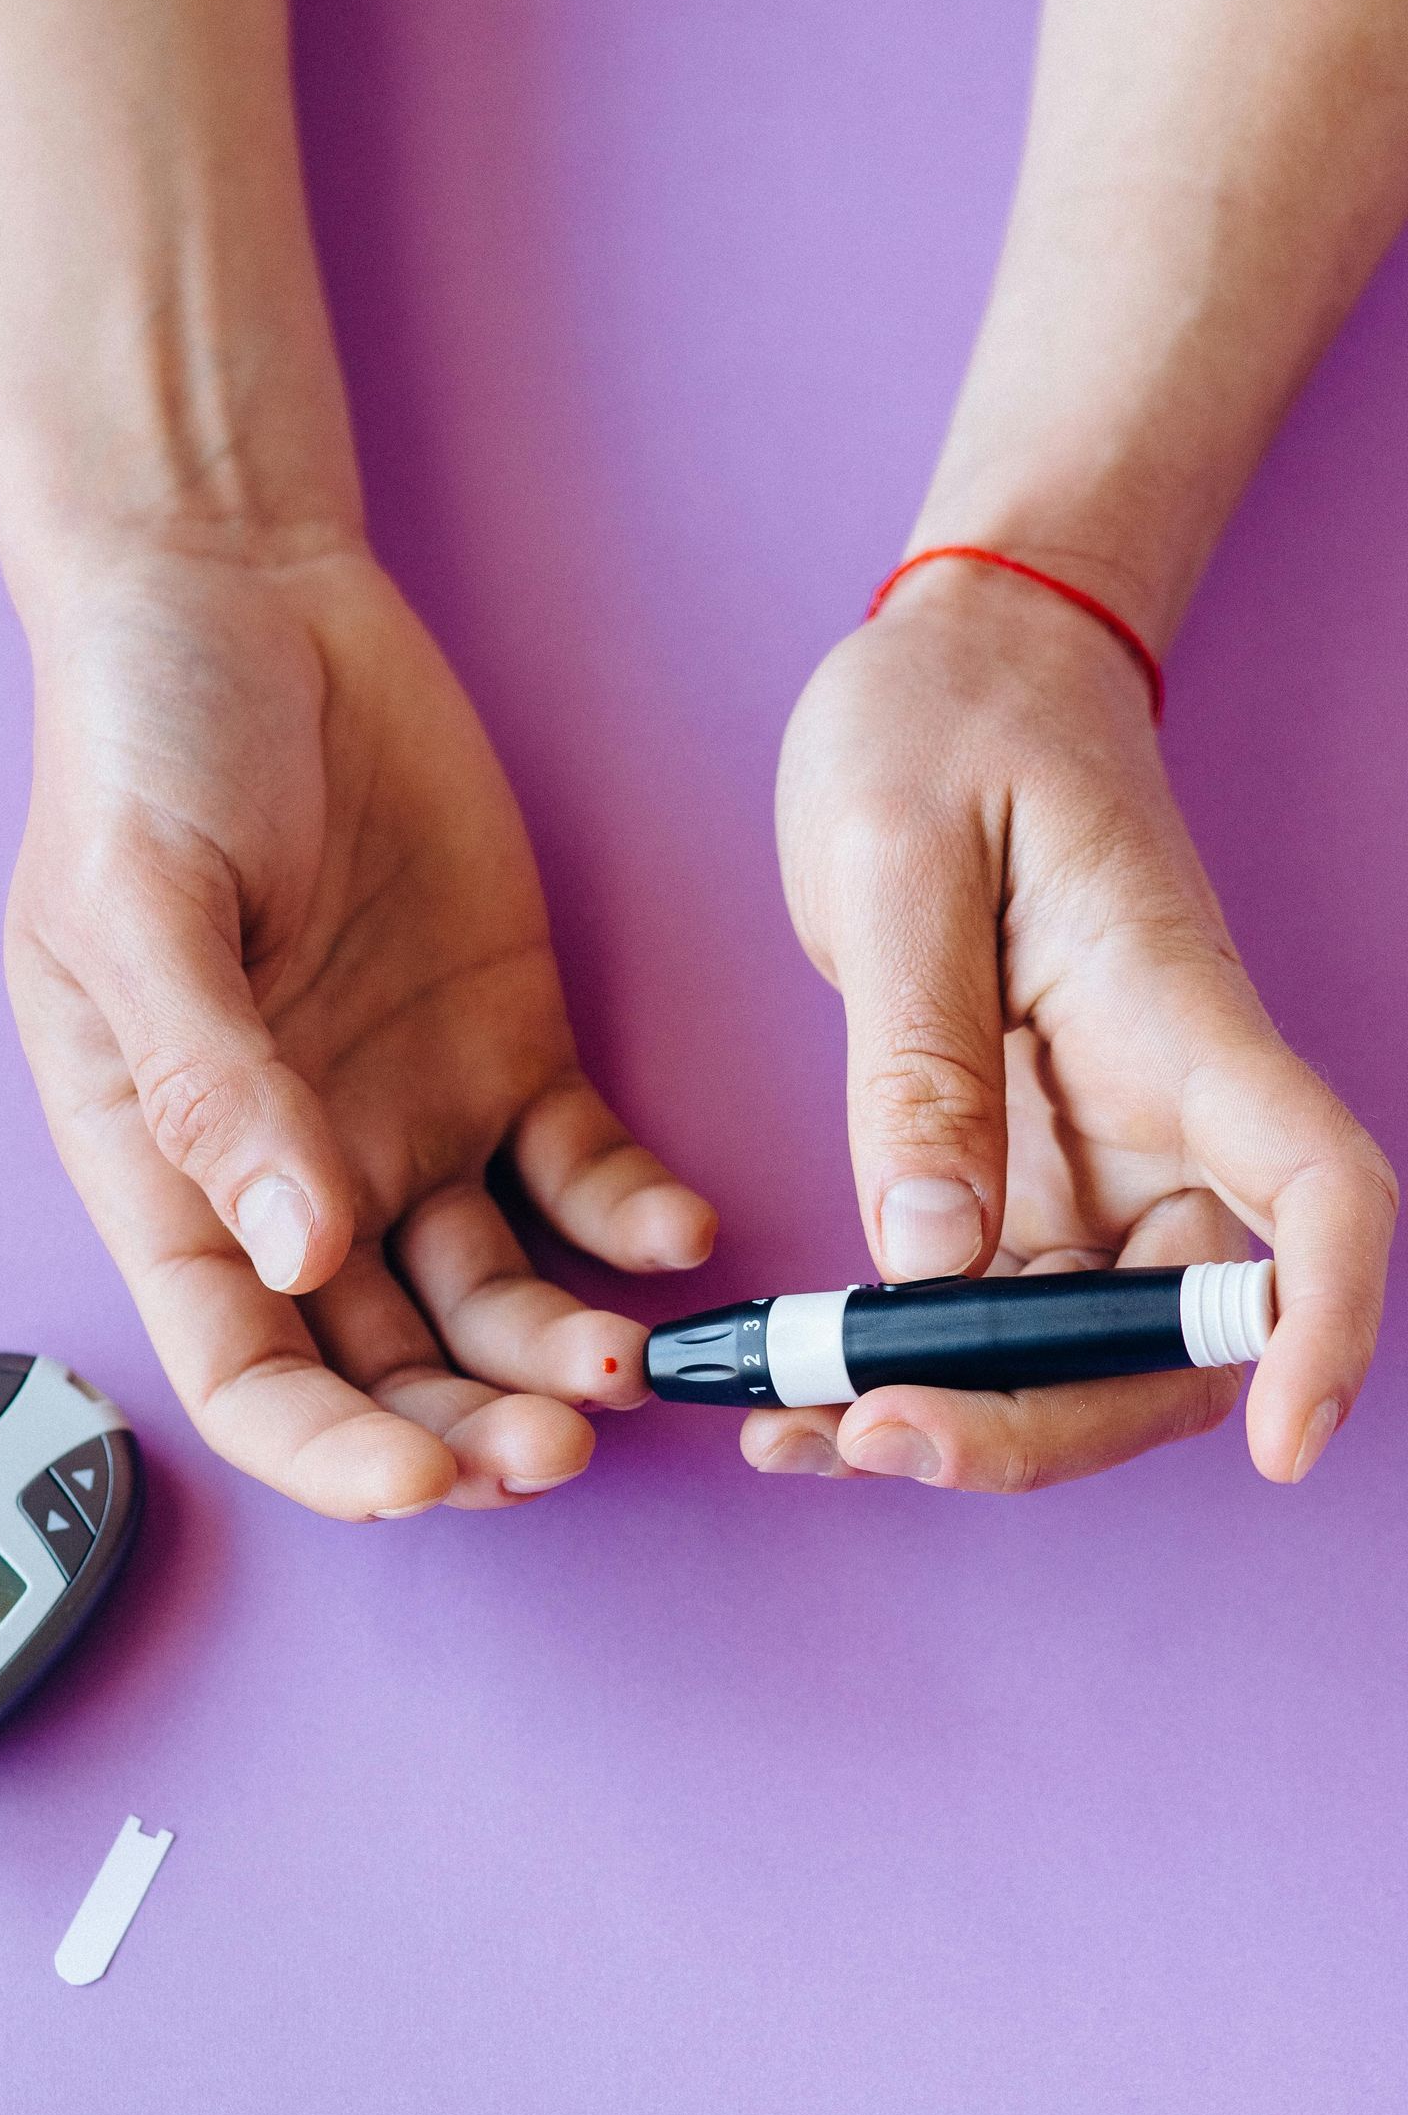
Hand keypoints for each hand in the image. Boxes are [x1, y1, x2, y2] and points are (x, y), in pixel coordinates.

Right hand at [5, 533, 715, 1518]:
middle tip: (556, 1447)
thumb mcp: (136, 902)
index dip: (325, 1450)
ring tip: (633, 1366)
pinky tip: (678, 1238)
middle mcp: (293, 1174)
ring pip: (495, 1297)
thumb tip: (290, 1249)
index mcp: (170, 1166)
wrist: (245, 596)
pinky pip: (579, 1174)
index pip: (244, 1366)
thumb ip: (210, 1084)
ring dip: (562, 1352)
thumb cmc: (141, 744)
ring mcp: (406, 1120)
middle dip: (466, 1429)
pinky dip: (630, 1220)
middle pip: (383, 1363)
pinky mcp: (507, 1050)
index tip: (418, 1484)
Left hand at [752, 560, 1394, 1492]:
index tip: (1285, 1448)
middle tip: (867, 1438)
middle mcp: (1165, 1117)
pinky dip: (903, 1371)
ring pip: (1071, 1355)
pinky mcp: (1018, 1178)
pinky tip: (798, 1392)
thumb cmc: (946, 721)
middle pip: (1175, 1335)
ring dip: (955, 1423)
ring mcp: (1095, 1161)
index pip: (1318, 1195)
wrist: (962, 666)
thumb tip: (928, 1257)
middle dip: (1042, 1427)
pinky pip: (984, 1317)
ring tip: (789, 1437)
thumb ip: (916, 1056)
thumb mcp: (896, 858)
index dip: (1324, 1327)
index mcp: (1182, 1023)